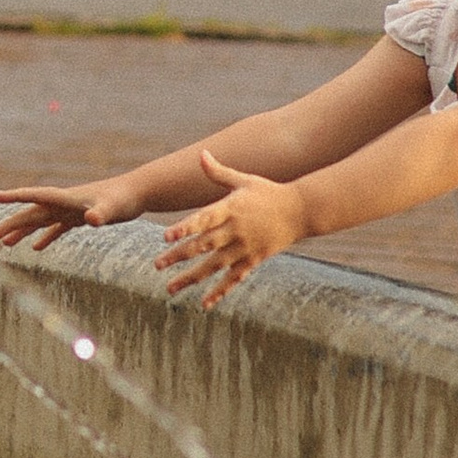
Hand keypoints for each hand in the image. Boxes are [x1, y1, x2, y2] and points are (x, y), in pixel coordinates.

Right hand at [0, 177, 140, 250]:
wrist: (138, 192)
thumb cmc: (126, 199)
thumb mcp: (113, 208)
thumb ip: (101, 213)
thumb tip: (92, 219)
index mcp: (67, 198)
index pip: (37, 196)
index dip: (16, 197)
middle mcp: (65, 203)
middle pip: (33, 212)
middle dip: (12, 223)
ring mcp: (71, 210)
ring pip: (41, 221)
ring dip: (23, 231)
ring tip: (5, 244)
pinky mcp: (80, 217)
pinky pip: (57, 228)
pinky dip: (45, 237)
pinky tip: (37, 248)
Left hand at [154, 154, 305, 306]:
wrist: (301, 211)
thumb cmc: (268, 192)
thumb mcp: (244, 180)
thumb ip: (218, 172)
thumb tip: (201, 154)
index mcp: (231, 208)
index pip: (204, 219)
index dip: (185, 228)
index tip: (166, 237)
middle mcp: (236, 230)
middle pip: (204, 246)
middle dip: (179, 256)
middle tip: (157, 264)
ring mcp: (245, 248)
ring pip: (214, 266)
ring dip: (191, 278)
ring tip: (170, 288)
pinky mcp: (253, 261)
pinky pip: (234, 279)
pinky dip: (219, 292)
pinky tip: (204, 303)